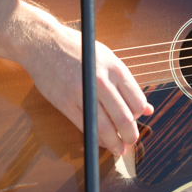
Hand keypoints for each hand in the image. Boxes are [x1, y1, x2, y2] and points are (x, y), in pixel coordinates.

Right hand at [13, 12, 152, 157]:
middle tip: (131, 141)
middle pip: (124, 118)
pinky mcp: (65, 103)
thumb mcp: (107, 58)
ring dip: (115, 143)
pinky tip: (101, 141)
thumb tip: (147, 108)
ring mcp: (82, 93)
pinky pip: (85, 127)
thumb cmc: (77, 49)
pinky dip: (96, 138)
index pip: (137, 101)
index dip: (139, 116)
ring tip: (119, 148)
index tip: (137, 121)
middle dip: (131, 135)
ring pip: (105, 127)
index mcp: (115, 68)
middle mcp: (101, 81)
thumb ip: (127, 84)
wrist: (44, 43)